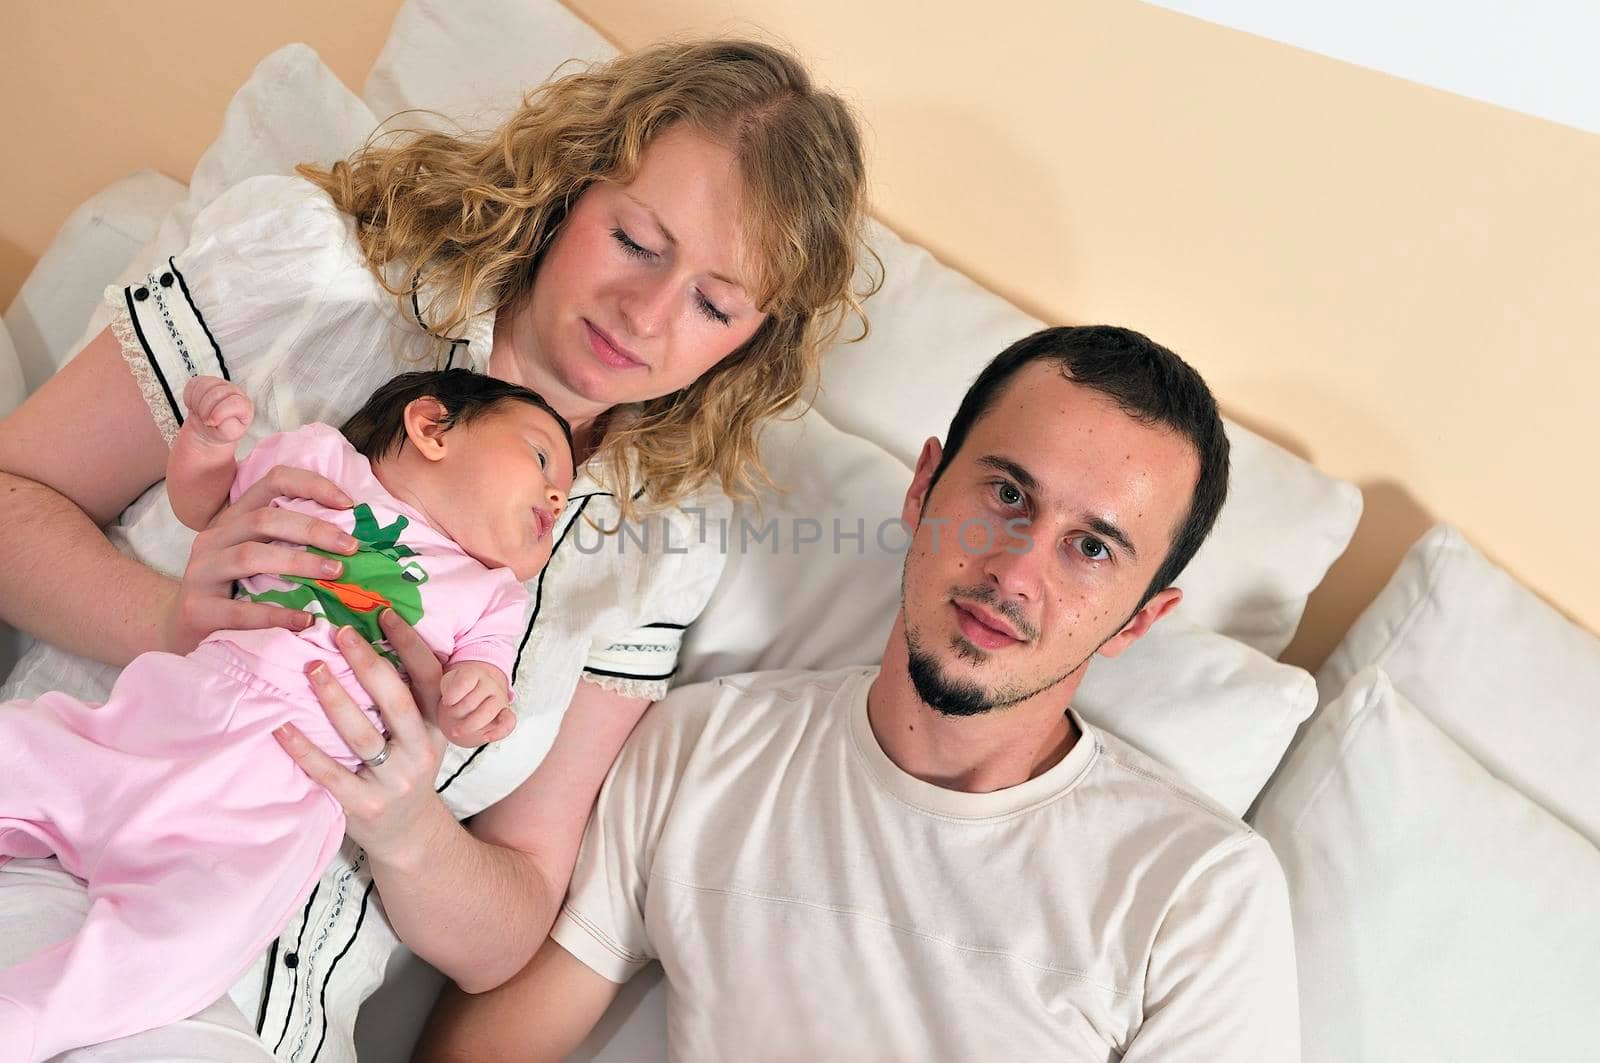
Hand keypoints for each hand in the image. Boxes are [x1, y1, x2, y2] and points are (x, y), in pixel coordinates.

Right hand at [161, 464, 358, 653]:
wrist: (182, 633)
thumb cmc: (235, 593)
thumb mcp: (258, 559)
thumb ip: (290, 542)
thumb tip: (353, 539)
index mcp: (233, 519)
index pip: (272, 481)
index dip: (311, 485)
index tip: (349, 503)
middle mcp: (214, 537)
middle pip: (265, 518)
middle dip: (314, 529)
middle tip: (351, 547)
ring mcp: (200, 572)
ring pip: (251, 556)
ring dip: (299, 562)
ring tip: (335, 573)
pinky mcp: (196, 609)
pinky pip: (240, 610)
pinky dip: (276, 614)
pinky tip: (305, 620)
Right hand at [181, 376, 253, 445]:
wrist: (209, 427)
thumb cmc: (221, 430)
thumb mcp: (228, 435)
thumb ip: (228, 428)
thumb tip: (222, 418)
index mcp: (245, 405)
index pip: (234, 403)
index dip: (219, 413)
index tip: (211, 422)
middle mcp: (234, 391)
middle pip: (216, 393)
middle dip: (205, 410)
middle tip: (205, 420)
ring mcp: (220, 384)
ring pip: (203, 386)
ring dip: (196, 403)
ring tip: (200, 413)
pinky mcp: (205, 381)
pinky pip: (193, 384)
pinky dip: (189, 397)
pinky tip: (195, 405)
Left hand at [274, 610, 453, 861]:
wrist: (411, 836)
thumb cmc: (407, 769)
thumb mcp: (423, 734)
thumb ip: (410, 697)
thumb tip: (377, 639)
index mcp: (438, 726)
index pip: (430, 679)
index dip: (410, 645)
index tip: (384, 615)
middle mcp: (421, 751)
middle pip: (397, 701)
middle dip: (368, 664)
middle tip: (341, 634)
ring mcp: (395, 781)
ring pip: (362, 735)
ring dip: (336, 699)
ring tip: (312, 669)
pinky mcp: (365, 805)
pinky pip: (331, 773)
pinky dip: (305, 749)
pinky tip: (282, 727)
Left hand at [439, 661, 515, 746]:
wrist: (472, 696)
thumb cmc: (455, 693)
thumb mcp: (445, 684)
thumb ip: (443, 686)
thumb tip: (449, 699)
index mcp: (473, 673)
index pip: (464, 681)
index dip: (452, 695)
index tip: (446, 701)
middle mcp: (489, 683)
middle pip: (472, 701)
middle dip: (456, 712)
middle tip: (447, 715)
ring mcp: (499, 698)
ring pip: (488, 711)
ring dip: (469, 725)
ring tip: (455, 731)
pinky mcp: (506, 714)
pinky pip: (508, 722)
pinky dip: (498, 732)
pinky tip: (485, 737)